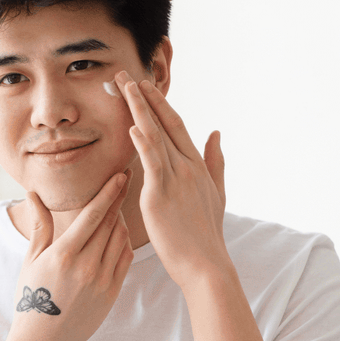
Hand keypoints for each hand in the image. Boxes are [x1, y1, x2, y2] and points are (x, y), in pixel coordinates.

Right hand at [11, 171, 134, 340]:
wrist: (44, 340)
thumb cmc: (31, 297)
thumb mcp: (31, 260)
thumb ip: (39, 226)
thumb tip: (33, 193)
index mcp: (64, 254)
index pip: (93, 214)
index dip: (109, 192)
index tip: (120, 174)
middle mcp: (86, 265)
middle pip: (110, 222)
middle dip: (118, 198)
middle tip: (127, 178)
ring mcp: (102, 280)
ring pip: (120, 239)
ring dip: (122, 219)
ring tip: (119, 206)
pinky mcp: (112, 292)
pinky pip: (125, 259)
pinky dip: (125, 242)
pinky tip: (119, 233)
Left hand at [115, 70, 229, 286]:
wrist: (206, 264)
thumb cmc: (205, 233)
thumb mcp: (216, 193)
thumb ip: (215, 161)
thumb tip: (216, 133)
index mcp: (196, 165)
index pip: (175, 125)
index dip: (158, 103)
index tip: (143, 85)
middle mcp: (187, 167)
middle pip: (163, 123)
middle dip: (143, 97)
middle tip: (123, 75)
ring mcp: (176, 179)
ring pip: (155, 136)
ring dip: (138, 110)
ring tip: (123, 88)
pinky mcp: (161, 196)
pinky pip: (152, 164)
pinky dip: (143, 143)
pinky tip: (133, 126)